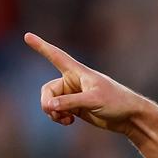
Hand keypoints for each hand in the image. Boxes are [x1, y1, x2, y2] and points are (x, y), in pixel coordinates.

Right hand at [24, 32, 142, 132]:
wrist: (130, 117)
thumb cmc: (117, 102)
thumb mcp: (93, 100)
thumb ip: (70, 102)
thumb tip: (49, 106)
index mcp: (78, 72)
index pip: (56, 56)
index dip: (41, 46)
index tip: (27, 35)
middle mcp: (72, 81)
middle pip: (48, 90)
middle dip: (47, 102)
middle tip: (52, 112)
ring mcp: (73, 95)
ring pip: (51, 102)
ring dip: (52, 112)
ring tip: (63, 119)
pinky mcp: (75, 108)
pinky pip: (57, 111)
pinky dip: (58, 117)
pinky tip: (68, 122)